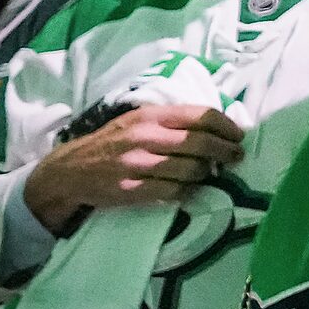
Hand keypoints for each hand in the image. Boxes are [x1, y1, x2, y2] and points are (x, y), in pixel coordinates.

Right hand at [25, 102, 243, 227]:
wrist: (70, 170)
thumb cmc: (112, 142)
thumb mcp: (138, 120)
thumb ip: (172, 121)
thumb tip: (216, 126)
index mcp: (150, 116)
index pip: (200, 116)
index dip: (226, 126)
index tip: (238, 135)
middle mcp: (145, 137)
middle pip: (201, 144)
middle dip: (225, 151)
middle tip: (236, 156)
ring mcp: (137, 165)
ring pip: (190, 170)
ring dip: (206, 172)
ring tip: (209, 171)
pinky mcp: (131, 190)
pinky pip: (173, 192)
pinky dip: (187, 190)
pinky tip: (188, 187)